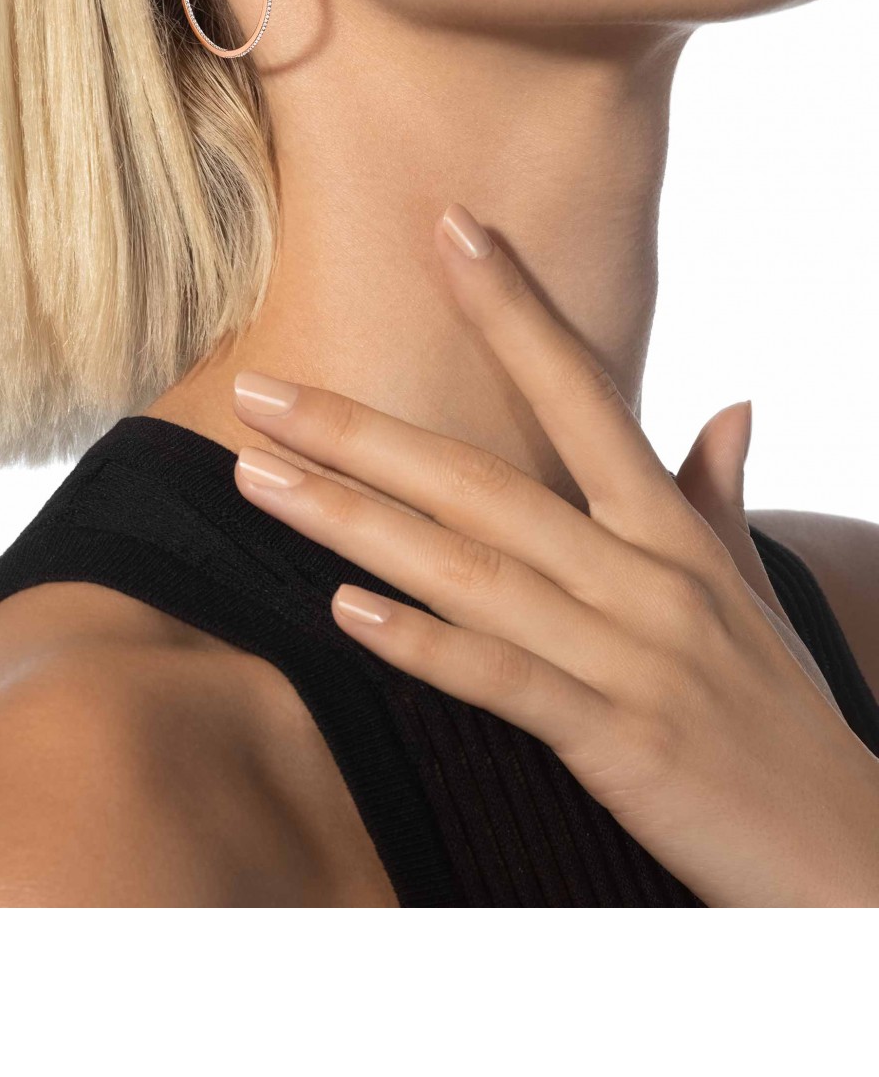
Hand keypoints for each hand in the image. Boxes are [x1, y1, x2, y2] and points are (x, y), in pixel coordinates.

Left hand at [230, 203, 878, 906]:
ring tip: (259, 477)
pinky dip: (424, 645)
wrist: (854, 849)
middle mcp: (646, 574)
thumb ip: (719, 495)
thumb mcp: (753, 589)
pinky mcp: (619, 740)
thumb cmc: (782, 713)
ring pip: (472, 568)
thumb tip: (734, 404)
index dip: (514, 307)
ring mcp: (631, 655)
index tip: (449, 228)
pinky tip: (343, 612)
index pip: (580, 392)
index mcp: (670, 528)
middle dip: (361, 431)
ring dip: (357, 520)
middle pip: (482, 480)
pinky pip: (504, 680)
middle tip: (258, 389)